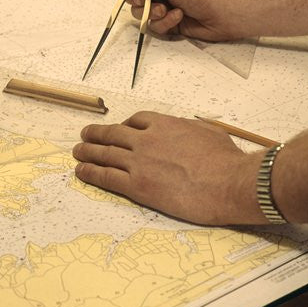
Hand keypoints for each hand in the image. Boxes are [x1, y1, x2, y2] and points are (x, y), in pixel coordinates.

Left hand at [73, 110, 264, 224]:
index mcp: (166, 124)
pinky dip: (91, 173)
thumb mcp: (211, 133)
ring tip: (77, 152)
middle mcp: (148, 139)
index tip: (120, 129)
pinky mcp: (138, 186)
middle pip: (114, 134)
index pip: (137, 119)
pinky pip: (106, 177)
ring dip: (88, 152)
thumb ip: (194, 130)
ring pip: (106, 154)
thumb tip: (193, 130)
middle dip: (97, 134)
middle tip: (85, 135)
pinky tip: (81, 172)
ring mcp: (140, 162)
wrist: (230, 182)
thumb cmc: (227, 160)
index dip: (125, 125)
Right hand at [114, 0, 246, 40]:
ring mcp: (165, 5)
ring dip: (154, 14)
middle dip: (139, 1)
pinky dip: (165, 23)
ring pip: (144, 13)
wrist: (225, 15)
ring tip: (169, 11)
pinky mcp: (170, 22)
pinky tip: (178, 18)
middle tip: (147, 2)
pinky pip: (156, 25)